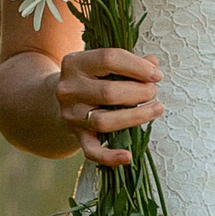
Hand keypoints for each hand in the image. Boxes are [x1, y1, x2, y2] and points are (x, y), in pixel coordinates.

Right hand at [56, 44, 162, 170]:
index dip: (137, 67)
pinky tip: (128, 156)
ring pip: (104, 121)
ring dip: (136, 116)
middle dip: (139, 92)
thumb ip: (129, 62)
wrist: (57, 99)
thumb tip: (153, 63)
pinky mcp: (77, 135)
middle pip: (108, 92)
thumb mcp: (104, 65)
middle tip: (153, 92)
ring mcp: (71, 114)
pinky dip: (109, 156)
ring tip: (156, 109)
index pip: (108, 59)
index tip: (157, 75)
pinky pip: (92, 150)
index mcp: (75, 63)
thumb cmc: (93, 78)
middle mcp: (68, 89)